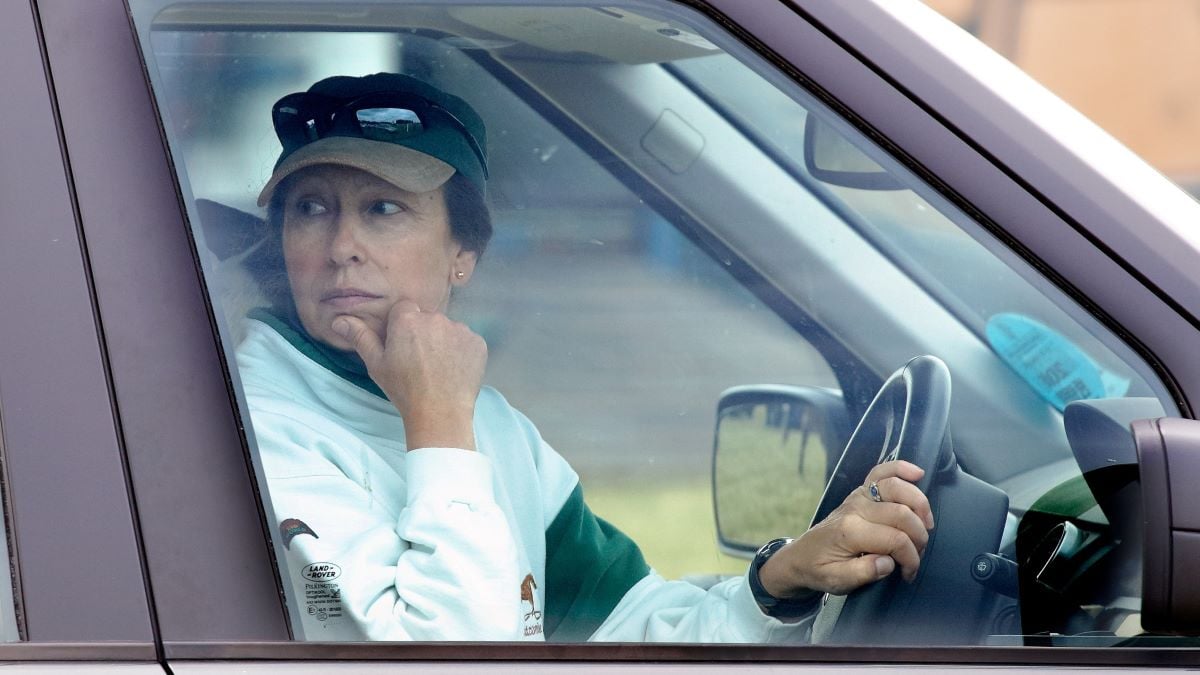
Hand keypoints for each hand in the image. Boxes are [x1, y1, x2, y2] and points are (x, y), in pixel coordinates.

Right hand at [332, 300, 486, 450]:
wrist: (440, 413)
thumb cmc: (404, 390)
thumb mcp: (377, 364)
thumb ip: (361, 337)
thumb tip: (340, 320)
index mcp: (408, 319)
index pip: (404, 309)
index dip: (402, 327)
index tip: (402, 345)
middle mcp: (435, 318)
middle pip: (427, 318)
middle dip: (423, 333)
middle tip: (419, 361)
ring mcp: (460, 329)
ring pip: (448, 329)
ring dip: (443, 341)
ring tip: (438, 368)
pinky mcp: (478, 342)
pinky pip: (467, 340)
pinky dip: (462, 351)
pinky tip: (454, 370)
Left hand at [758, 460, 933, 596]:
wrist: (800, 557)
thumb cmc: (820, 570)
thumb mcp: (837, 581)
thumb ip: (863, 573)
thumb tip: (889, 562)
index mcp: (850, 531)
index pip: (895, 540)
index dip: (910, 558)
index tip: (909, 573)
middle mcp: (855, 508)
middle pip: (901, 514)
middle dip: (919, 537)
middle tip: (918, 555)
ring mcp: (858, 496)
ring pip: (896, 488)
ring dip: (919, 505)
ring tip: (926, 526)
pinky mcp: (861, 492)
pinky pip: (882, 472)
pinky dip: (901, 468)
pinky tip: (917, 473)